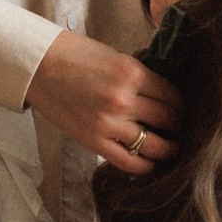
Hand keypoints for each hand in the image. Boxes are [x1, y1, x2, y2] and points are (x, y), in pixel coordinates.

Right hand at [28, 27, 182, 171]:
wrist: (38, 66)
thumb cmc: (74, 55)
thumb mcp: (115, 57)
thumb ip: (139, 77)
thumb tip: (163, 94)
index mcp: (132, 73)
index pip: (172, 95)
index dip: (182, 104)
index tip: (184, 108)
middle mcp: (124, 100)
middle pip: (168, 120)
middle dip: (179, 125)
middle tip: (183, 128)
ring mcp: (109, 124)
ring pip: (154, 145)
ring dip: (169, 148)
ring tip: (173, 148)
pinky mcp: (94, 142)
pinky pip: (128, 162)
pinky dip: (144, 166)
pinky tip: (151, 163)